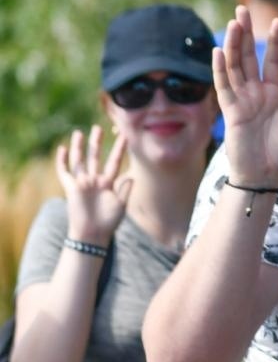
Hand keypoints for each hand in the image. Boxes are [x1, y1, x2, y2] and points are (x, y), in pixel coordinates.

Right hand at [55, 125, 129, 243]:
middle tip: (99, 128)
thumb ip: (125, 190)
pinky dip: (62, 161)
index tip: (124, 136)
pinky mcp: (71, 188)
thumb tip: (131, 176)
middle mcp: (95, 180)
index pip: (115, 161)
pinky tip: (63, 149)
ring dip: (79, 147)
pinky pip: (64, 172)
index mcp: (108, 183)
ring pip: (80, 160)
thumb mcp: (121, 205)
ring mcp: (82, 183)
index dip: (119, 149)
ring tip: (79, 133)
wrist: (93, 233)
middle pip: (95, 157)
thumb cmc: (109, 221)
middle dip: (97, 143)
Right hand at [215, 6, 277, 186]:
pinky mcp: (231, 112)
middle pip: (248, 57)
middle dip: (246, 34)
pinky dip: (220, 69)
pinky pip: (224, 87)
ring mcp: (241, 100)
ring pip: (234, 66)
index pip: (272, 62)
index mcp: (273, 94)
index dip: (274, 43)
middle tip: (242, 9)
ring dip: (233, 44)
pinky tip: (218, 51)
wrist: (268, 176)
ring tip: (234, 22)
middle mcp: (255, 93)